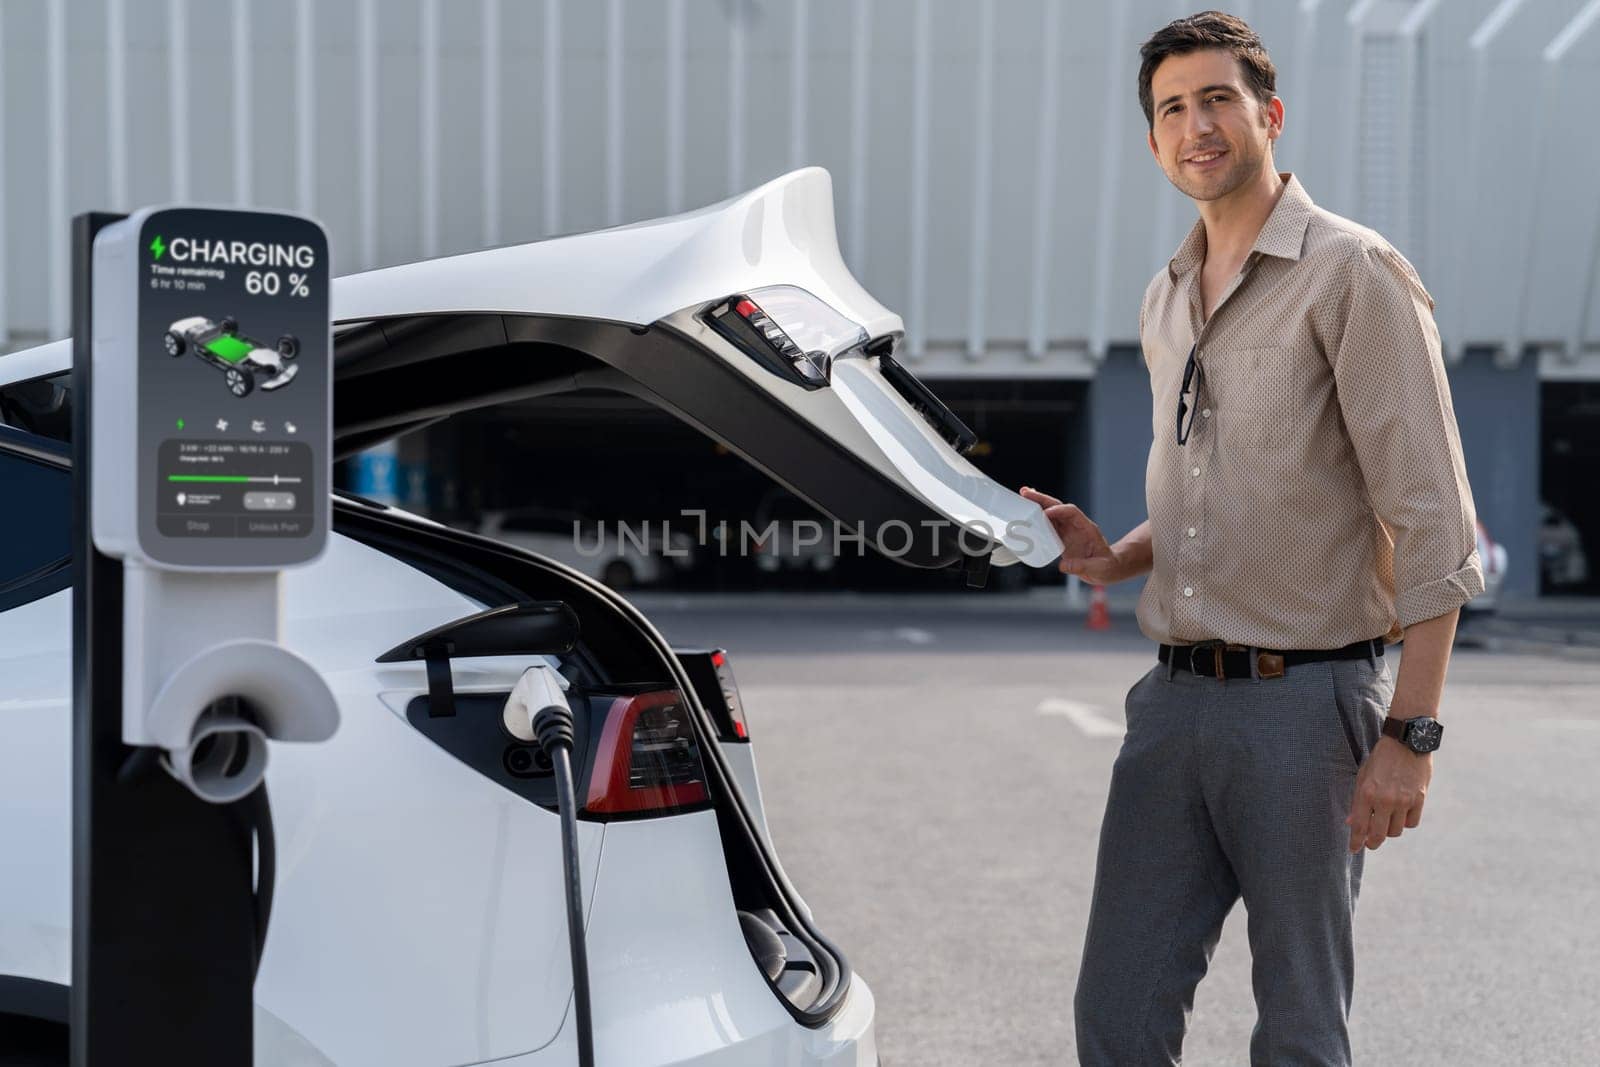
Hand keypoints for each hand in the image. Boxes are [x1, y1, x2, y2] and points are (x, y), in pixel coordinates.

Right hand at [1018, 487, 1127, 584]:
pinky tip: (1028, 515)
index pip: (1072, 512)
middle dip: (1042, 499)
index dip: (1059, 511)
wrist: (1109, 569)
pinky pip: (1048, 525)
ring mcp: (1068, 531)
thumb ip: (1082, 566)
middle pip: (1058, 507)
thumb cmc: (1108, 566)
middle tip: (1026, 493)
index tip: (1046, 514)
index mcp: (1086, 528)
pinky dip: (1037, 519)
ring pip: (1051, 513)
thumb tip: (1063, 565)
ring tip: (1023, 497)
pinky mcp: (1062, 538)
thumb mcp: (1099, 568)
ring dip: (1037, 505)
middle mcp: (1076, 526)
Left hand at [1345, 736, 1430, 851]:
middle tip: (1370, 844)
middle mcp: (1385, 799)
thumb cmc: (1381, 759)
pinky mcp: (1419, 799)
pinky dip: (1405, 822)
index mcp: (1366, 792)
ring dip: (1388, 830)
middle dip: (1372, 843)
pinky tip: (1400, 815)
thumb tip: (1351, 823)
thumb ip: (1357, 801)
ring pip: (1395, 831)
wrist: (1406, 742)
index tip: (1353, 849)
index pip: (1359, 826)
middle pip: (1378, 834)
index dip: (1356, 841)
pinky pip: (1411, 823)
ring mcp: (1404, 801)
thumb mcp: (1363, 776)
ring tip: (1385, 822)